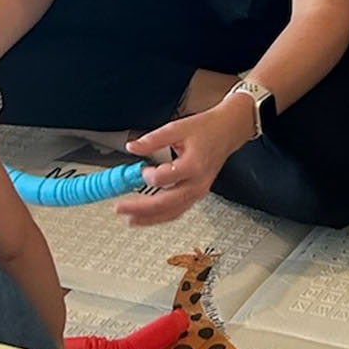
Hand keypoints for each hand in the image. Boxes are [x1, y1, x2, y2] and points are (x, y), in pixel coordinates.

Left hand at [120, 96, 250, 228]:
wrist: (227, 132)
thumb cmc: (207, 129)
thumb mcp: (177, 128)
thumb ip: (152, 139)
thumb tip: (132, 147)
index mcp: (193, 165)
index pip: (164, 179)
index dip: (148, 175)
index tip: (141, 168)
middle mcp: (197, 183)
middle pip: (166, 203)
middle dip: (141, 209)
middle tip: (121, 209)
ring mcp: (198, 192)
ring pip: (172, 213)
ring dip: (149, 219)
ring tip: (131, 220)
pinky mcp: (197, 195)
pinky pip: (178, 211)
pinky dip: (161, 217)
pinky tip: (148, 218)